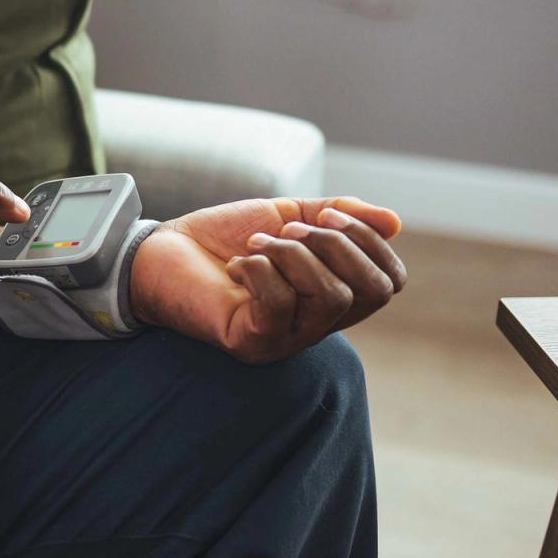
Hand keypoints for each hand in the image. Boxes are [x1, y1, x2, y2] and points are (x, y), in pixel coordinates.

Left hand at [129, 197, 405, 363]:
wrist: (164, 250)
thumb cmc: (225, 237)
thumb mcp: (289, 214)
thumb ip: (339, 216)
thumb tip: (393, 222)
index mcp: (331, 295)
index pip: (388, 282)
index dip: (368, 242)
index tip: (325, 214)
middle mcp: (316, 324)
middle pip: (372, 293)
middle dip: (336, 245)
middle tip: (289, 229)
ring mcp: (286, 339)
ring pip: (330, 297)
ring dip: (293, 254)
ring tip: (257, 245)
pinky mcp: (252, 343)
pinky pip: (281, 305)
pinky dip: (261, 269)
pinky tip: (237, 265)